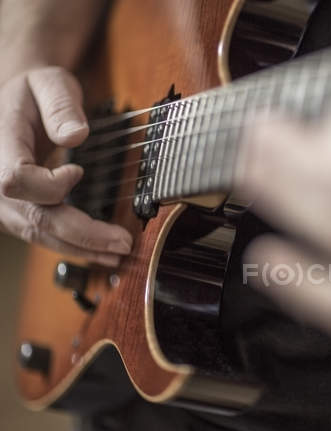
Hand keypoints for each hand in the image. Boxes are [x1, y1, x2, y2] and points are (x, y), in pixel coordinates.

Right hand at [0, 66, 131, 266]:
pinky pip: (42, 234)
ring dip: (81, 247)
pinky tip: (100, 251)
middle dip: (82, 234)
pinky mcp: (16, 211)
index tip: (78, 171)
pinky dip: (73, 245)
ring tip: (118, 252)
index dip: (48, 185)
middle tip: (123, 242)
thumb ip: (60, 105)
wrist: (14, 105)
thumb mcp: (48, 82)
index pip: (15, 180)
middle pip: (35, 218)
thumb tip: (76, 135)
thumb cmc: (34, 92)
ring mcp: (2, 201)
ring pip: (39, 234)